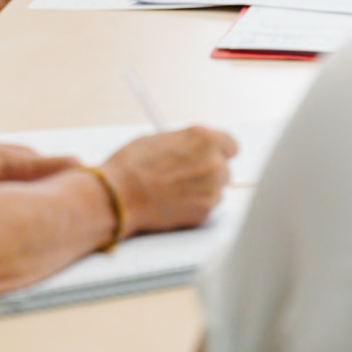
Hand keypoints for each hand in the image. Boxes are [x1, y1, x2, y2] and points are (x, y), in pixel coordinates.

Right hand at [102, 126, 236, 234]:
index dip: (219, 150)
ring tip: (174, 189)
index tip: (212, 154)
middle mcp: (214, 164)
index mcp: (204, 138)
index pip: (231, 144)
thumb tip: (191, 148)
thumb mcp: (159, 139)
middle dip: (208, 171)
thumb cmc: (132, 165)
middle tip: (187, 173)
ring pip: (215, 189)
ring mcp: (212, 190)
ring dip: (201, 189)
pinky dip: (194, 205)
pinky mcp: (205, 213)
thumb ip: (184, 143)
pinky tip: (172, 201)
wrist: (120, 196)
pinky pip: (206, 207)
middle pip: (224, 168)